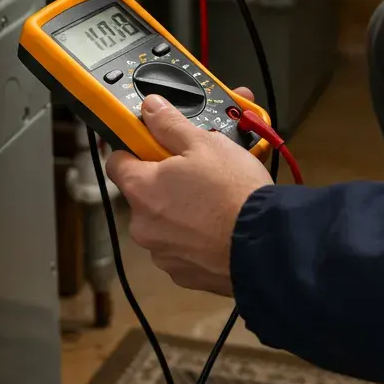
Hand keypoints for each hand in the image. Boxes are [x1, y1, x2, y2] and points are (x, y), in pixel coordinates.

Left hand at [106, 89, 272, 295]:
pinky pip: (183, 249)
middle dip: (166, 183)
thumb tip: (149, 107)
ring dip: (181, 212)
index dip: (135, 149)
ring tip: (215, 201)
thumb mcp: (205, 144)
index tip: (155, 145)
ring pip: (165, 223)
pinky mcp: (185, 276)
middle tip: (198, 172)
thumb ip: (170, 125)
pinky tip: (220, 227)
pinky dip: (196, 238)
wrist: (267, 245)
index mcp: (141, 190)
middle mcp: (143, 226)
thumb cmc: (233, 190)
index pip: (116, 162)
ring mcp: (163, 254)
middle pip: (144, 195)